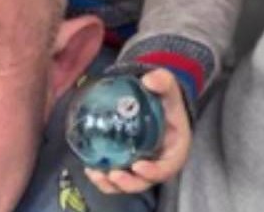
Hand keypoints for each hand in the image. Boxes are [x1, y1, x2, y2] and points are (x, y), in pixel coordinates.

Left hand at [83, 69, 191, 194]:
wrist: (155, 102)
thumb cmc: (165, 99)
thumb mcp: (168, 88)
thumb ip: (163, 81)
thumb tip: (149, 80)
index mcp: (174, 151)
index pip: (166, 168)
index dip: (153, 172)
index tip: (138, 166)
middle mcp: (158, 164)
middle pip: (144, 182)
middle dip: (128, 182)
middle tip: (113, 174)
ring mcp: (142, 166)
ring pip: (127, 184)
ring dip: (111, 184)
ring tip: (95, 173)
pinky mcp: (127, 164)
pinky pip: (115, 178)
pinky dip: (103, 178)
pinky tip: (90, 169)